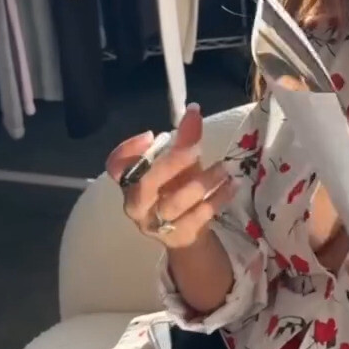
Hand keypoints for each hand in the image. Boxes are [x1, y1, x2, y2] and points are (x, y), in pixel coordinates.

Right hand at [105, 105, 236, 248]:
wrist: (186, 235)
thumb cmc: (176, 192)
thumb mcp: (180, 165)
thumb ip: (183, 140)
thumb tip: (193, 110)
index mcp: (130, 184)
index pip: (115, 168)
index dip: (128, 151)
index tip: (152, 134)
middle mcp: (137, 205)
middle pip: (146, 185)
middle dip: (172, 163)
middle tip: (196, 147)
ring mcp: (156, 224)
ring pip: (175, 203)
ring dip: (202, 183)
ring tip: (225, 168)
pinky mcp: (179, 237)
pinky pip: (198, 216)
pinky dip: (217, 199)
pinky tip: (232, 185)